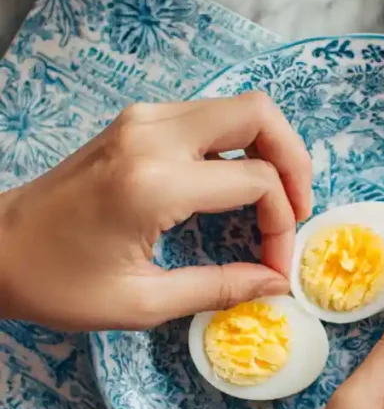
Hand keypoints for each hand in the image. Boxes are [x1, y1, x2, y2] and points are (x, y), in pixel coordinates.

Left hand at [0, 94, 311, 330]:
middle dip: (294, 160)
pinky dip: (238, 145)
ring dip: (268, 149)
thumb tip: (277, 284)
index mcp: (154, 181)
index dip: (283, 225)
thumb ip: (219, 288)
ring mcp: (143, 119)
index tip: (275, 267)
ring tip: (274, 201)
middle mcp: (152, 134)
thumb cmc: (58, 283)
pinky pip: (210, 116)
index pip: (256, 181)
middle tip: (299, 209)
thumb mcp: (142, 301)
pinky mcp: (137, 121)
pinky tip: (237, 187)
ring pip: (238, 107)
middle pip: (259, 113)